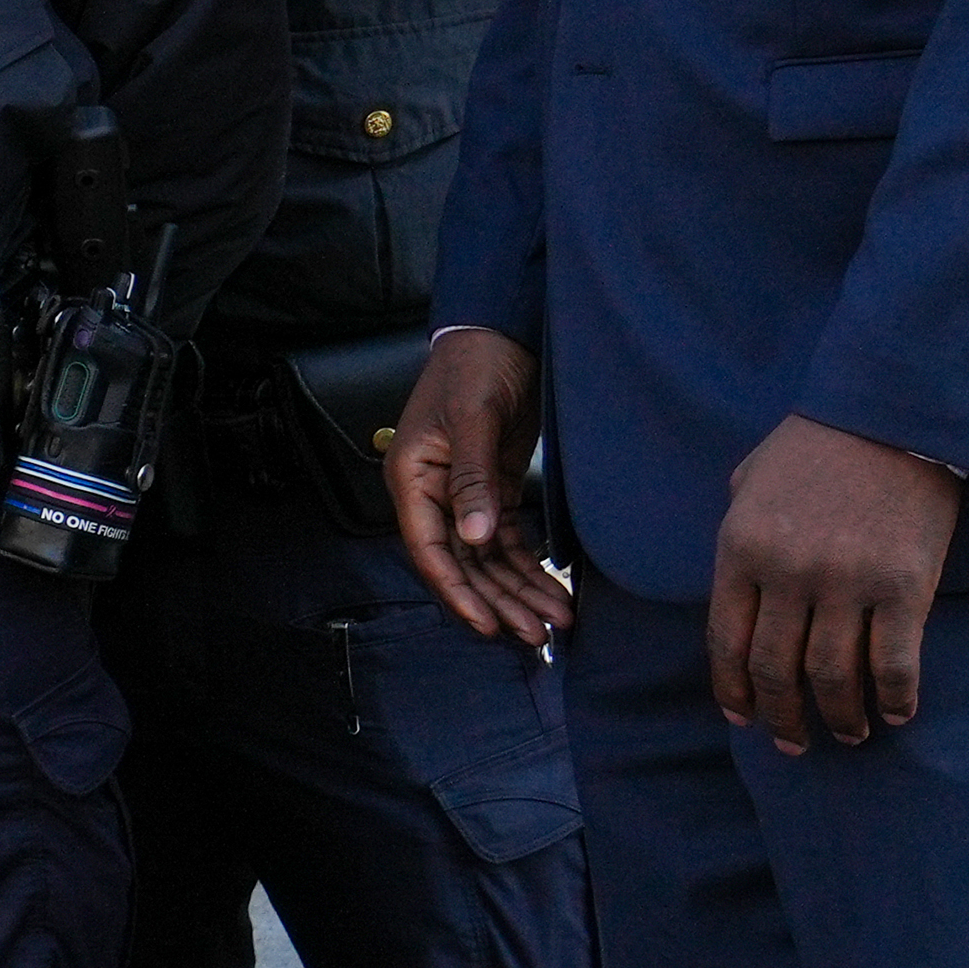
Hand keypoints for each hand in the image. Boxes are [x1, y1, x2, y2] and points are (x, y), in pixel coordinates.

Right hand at [383, 324, 571, 650]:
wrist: (502, 333)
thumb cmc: (476, 367)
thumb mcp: (474, 419)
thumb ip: (473, 479)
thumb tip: (475, 537)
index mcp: (413, 478)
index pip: (431, 549)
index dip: (458, 591)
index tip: (489, 624)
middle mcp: (434, 493)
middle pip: (464, 562)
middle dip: (500, 600)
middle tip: (537, 634)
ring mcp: (464, 493)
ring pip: (489, 557)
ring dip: (519, 589)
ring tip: (554, 620)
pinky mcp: (493, 488)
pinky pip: (508, 539)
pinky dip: (529, 564)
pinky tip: (551, 587)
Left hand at [705, 416, 958, 750]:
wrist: (889, 414)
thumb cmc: (815, 446)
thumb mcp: (750, 483)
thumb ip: (738, 534)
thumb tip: (737, 586)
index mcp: (741, 549)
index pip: (726, 642)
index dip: (735, 690)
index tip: (744, 718)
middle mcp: (787, 573)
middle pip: (776, 669)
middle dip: (783, 717)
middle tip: (795, 743)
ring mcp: (846, 582)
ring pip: (833, 676)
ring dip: (840, 717)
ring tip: (850, 734)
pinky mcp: (904, 585)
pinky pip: (895, 661)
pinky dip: (896, 696)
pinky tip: (897, 713)